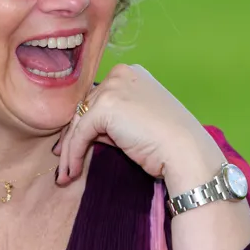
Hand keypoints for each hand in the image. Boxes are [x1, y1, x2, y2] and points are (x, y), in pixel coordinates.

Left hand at [53, 64, 224, 194]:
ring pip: (78, 122)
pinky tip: (72, 172)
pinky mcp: (105, 107)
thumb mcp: (136, 123)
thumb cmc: (168, 142)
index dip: (84, 124)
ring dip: (69, 151)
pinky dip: (73, 154)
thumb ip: (112, 122)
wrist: (185, 151)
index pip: (98, 98)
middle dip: (72, 138)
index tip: (73, 145)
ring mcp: (111, 88)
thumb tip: (83, 135)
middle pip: (85, 108)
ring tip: (65, 175)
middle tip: (64, 162)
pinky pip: (79, 134)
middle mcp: (119, 75)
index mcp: (130, 74)